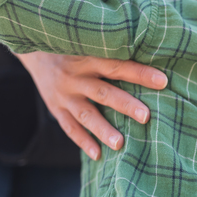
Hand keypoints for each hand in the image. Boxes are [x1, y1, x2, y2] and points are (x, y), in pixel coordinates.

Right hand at [16, 52, 167, 160]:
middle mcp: (75, 75)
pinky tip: (98, 155)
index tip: (163, 81)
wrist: (33, 49)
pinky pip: (69, 127)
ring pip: (86, 114)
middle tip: (146, 116)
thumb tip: (151, 54)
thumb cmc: (74, 45)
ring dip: (103, 130)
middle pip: (104, 92)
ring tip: (120, 144)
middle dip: (125, 105)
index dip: (140, 73)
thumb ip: (112, 51)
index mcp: (88, 56)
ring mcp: (64, 94)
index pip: (118, 65)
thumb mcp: (88, 42)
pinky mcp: (55, 108)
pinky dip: (83, 141)